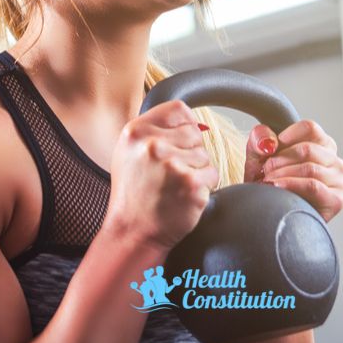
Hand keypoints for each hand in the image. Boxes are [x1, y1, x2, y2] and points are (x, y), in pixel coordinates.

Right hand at [106, 100, 218, 250]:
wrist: (132, 232)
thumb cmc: (134, 193)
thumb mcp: (130, 151)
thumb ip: (155, 130)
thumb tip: (194, 121)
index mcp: (136, 131)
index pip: (178, 110)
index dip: (185, 125)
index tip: (179, 144)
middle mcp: (152, 145)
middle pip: (195, 133)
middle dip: (190, 152)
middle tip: (170, 174)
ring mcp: (173, 165)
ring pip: (205, 155)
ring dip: (196, 171)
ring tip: (174, 187)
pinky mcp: (191, 184)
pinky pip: (212, 175)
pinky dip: (204, 187)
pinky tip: (184, 197)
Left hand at [244, 120, 342, 222]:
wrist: (271, 215)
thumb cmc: (269, 183)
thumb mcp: (259, 156)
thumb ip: (260, 138)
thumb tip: (270, 141)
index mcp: (322, 145)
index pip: (311, 128)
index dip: (289, 134)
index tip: (272, 147)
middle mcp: (334, 161)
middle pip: (308, 149)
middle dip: (281, 159)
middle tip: (265, 169)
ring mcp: (338, 181)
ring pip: (310, 168)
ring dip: (282, 174)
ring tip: (268, 180)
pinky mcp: (335, 200)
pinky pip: (313, 186)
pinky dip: (292, 185)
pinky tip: (277, 187)